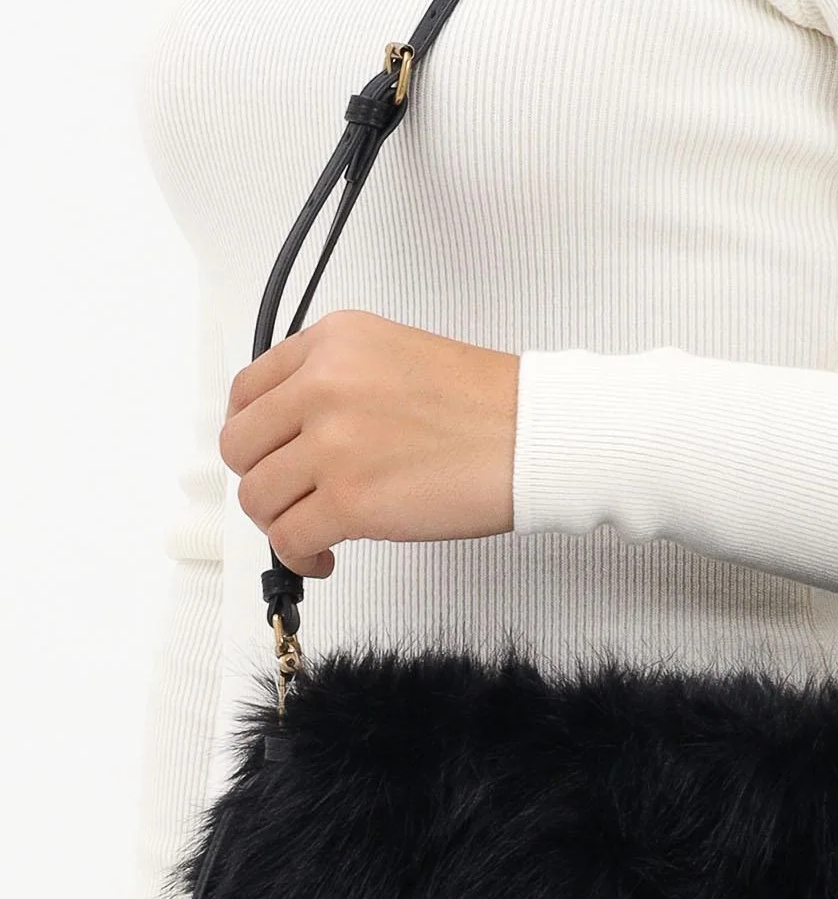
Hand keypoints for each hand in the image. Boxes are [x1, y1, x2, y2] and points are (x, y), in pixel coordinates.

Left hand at [220, 310, 521, 576]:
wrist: (536, 436)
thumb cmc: (487, 406)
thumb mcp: (394, 356)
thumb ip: (336, 381)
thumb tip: (293, 433)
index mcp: (333, 342)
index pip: (248, 390)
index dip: (253, 433)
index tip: (269, 455)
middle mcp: (323, 385)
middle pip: (240, 446)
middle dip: (262, 479)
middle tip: (291, 496)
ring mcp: (333, 445)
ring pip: (257, 496)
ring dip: (279, 521)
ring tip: (313, 530)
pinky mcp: (350, 502)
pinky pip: (289, 538)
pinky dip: (300, 555)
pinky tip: (325, 555)